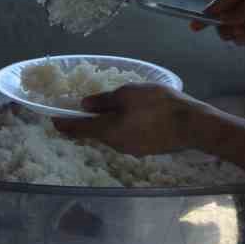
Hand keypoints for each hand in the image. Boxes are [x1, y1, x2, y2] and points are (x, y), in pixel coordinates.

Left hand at [58, 83, 205, 156]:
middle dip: (87, 123)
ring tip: (110, 110)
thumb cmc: (157, 105)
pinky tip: (131, 117)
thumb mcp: (128, 93)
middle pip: (96, 133)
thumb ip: (104, 100)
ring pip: (112, 135)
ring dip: (106, 124)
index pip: (79, 129)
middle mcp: (116, 145)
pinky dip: (121, 127)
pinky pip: (126, 137)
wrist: (191, 125)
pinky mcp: (146, 149)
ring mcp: (132, 149)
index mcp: (108, 130)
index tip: (53, 121)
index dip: (64, 124)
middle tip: (82, 110)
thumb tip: (84, 105)